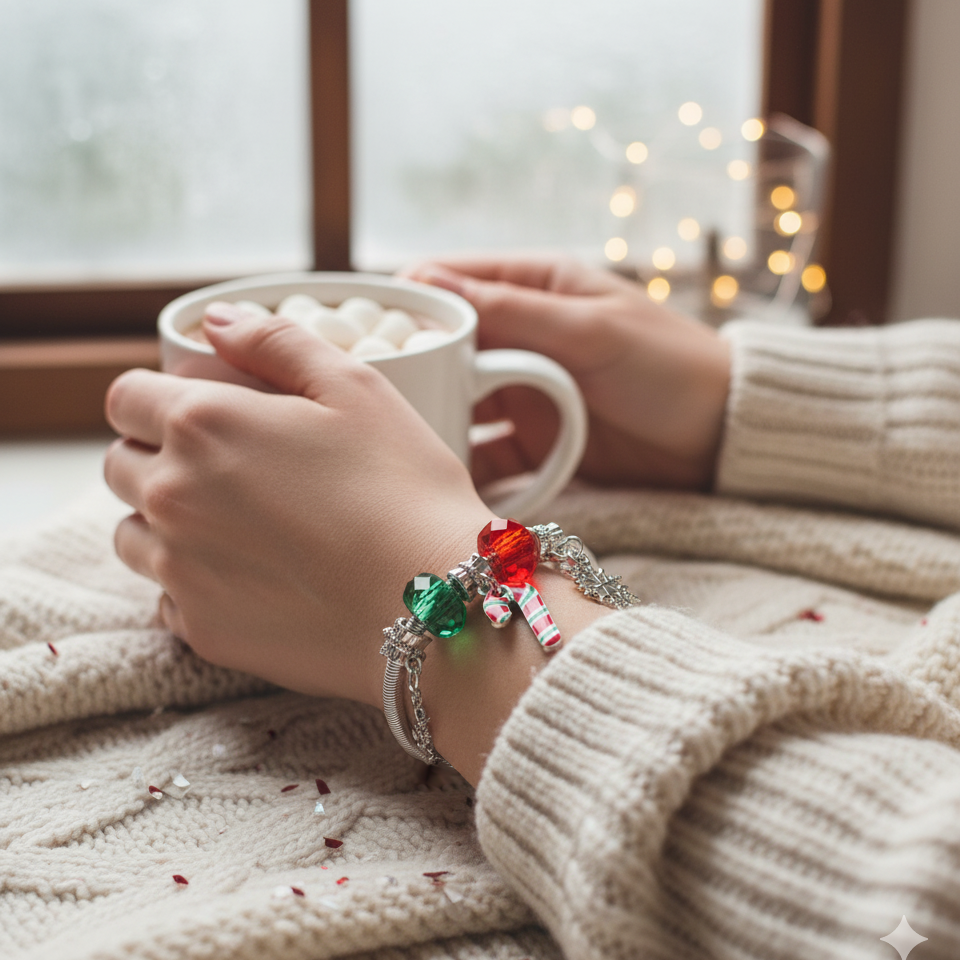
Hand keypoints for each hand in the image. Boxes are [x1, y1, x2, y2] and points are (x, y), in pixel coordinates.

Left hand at [103, 312, 491, 709]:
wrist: (434, 606)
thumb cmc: (404, 488)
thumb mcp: (356, 388)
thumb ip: (275, 343)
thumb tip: (214, 321)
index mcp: (203, 424)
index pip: (126, 397)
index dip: (158, 397)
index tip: (201, 410)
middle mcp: (172, 495)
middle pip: (120, 465)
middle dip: (157, 455)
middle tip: (227, 465)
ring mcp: (180, 571)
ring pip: (132, 533)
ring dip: (165, 520)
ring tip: (236, 524)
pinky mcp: (203, 630)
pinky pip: (166, 597)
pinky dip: (193, 581)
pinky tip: (254, 576)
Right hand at [402, 258, 730, 489]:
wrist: (726, 442)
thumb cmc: (672, 367)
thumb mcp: (592, 330)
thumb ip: (513, 311)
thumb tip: (429, 282)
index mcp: (540, 289)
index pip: (455, 283)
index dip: (408, 301)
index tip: (365, 327)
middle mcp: (525, 338)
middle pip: (446, 346)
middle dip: (409, 366)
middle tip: (370, 390)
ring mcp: (527, 392)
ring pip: (457, 399)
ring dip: (429, 415)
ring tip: (392, 434)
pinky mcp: (536, 441)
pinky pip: (485, 448)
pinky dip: (462, 459)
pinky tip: (435, 471)